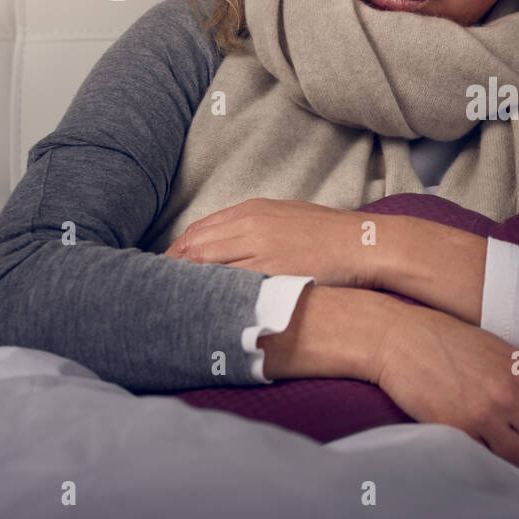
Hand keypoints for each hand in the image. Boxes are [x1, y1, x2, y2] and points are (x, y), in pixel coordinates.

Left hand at [163, 197, 380, 287]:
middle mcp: (250, 225)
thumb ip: (254, 228)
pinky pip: (229, 282)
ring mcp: (260, 248)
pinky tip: (202, 307)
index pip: (198, 230)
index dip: (176, 253)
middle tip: (156, 291)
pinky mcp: (271, 270)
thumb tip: (227, 245)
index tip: (165, 271)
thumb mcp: (286, 219)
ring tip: (172, 303)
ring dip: (186, 284)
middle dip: (171, 270)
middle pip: (194, 246)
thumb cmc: (330, 235)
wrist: (363, 244)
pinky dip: (210, 293)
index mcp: (252, 210)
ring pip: (206, 265)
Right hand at [372, 308, 518, 468]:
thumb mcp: (502, 351)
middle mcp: (509, 394)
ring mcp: (484, 414)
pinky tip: (478, 438)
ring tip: (500, 440)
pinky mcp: (457, 431)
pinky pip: (488, 459)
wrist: (403, 340)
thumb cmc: (452, 342)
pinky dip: (487, 455)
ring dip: (514, 455)